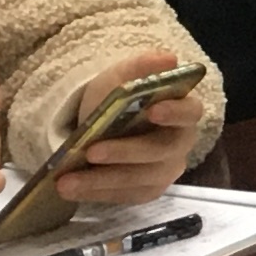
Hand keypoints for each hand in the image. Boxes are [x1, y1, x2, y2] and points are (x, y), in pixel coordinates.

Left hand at [49, 52, 204, 206]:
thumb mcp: (121, 78)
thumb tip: (168, 59)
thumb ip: (141, 67)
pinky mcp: (146, 191)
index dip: (175, 112)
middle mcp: (179, 144)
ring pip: (140, 179)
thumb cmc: (119, 100)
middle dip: (125, 152)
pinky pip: (124, 196)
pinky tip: (71, 189)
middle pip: (161, 152)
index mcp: (181, 112)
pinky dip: (96, 193)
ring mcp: (164, 171)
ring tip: (66, 181)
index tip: (152, 111)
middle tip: (91, 151)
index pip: (190, 112)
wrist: (103, 125)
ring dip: (102, 181)